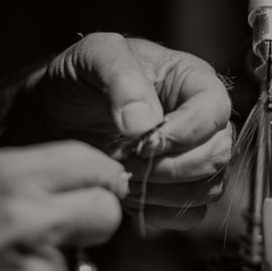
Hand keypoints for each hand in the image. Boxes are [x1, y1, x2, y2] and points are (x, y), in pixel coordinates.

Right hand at [0, 142, 126, 270]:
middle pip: (106, 215)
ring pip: (77, 268)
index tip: (105, 184)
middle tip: (71, 229)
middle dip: (94, 221)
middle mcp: (29, 225)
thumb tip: (67, 179)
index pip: (89, 165)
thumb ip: (14, 179)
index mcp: (7, 180)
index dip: (102, 175)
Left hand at [30, 33, 232, 229]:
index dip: (185, 132)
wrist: (54, 114)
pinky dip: (161, 211)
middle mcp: (202, 121)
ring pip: (208, 187)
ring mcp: (194, 158)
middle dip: (171, 166)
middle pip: (217, 154)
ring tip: (124, 174)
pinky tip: (131, 193)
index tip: (142, 142)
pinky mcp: (180, 190)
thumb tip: (145, 123)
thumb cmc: (80, 79)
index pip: (214, 111)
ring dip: (164, 191)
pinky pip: (191, 213)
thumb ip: (121, 78)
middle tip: (127, 162)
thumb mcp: (93, 56)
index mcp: (193, 81)